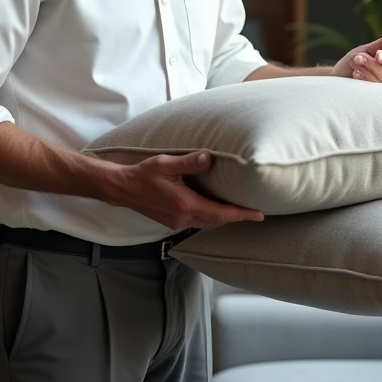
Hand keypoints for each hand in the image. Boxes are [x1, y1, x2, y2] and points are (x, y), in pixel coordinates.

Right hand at [106, 151, 263, 230]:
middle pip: (217, 221)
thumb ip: (189, 162)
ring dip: (224, 218)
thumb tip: (208, 158)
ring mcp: (176, 222)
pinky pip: (198, 222)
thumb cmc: (143, 174)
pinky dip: (211, 217)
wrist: (122, 188)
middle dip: (237, 217)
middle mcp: (182, 218)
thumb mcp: (166, 163)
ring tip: (240, 210)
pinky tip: (216, 208)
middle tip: (255, 212)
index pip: (220, 213)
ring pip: (207, 223)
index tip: (259, 215)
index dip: (241, 214)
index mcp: (185, 205)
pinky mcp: (172, 221)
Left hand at [332, 32, 381, 84]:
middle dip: (375, 65)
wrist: (341, 75)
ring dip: (367, 70)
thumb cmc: (355, 60)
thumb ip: (379, 44)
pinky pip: (379, 88)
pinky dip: (365, 79)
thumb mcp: (365, 50)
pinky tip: (356, 75)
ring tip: (354, 63)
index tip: (377, 55)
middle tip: (358, 58)